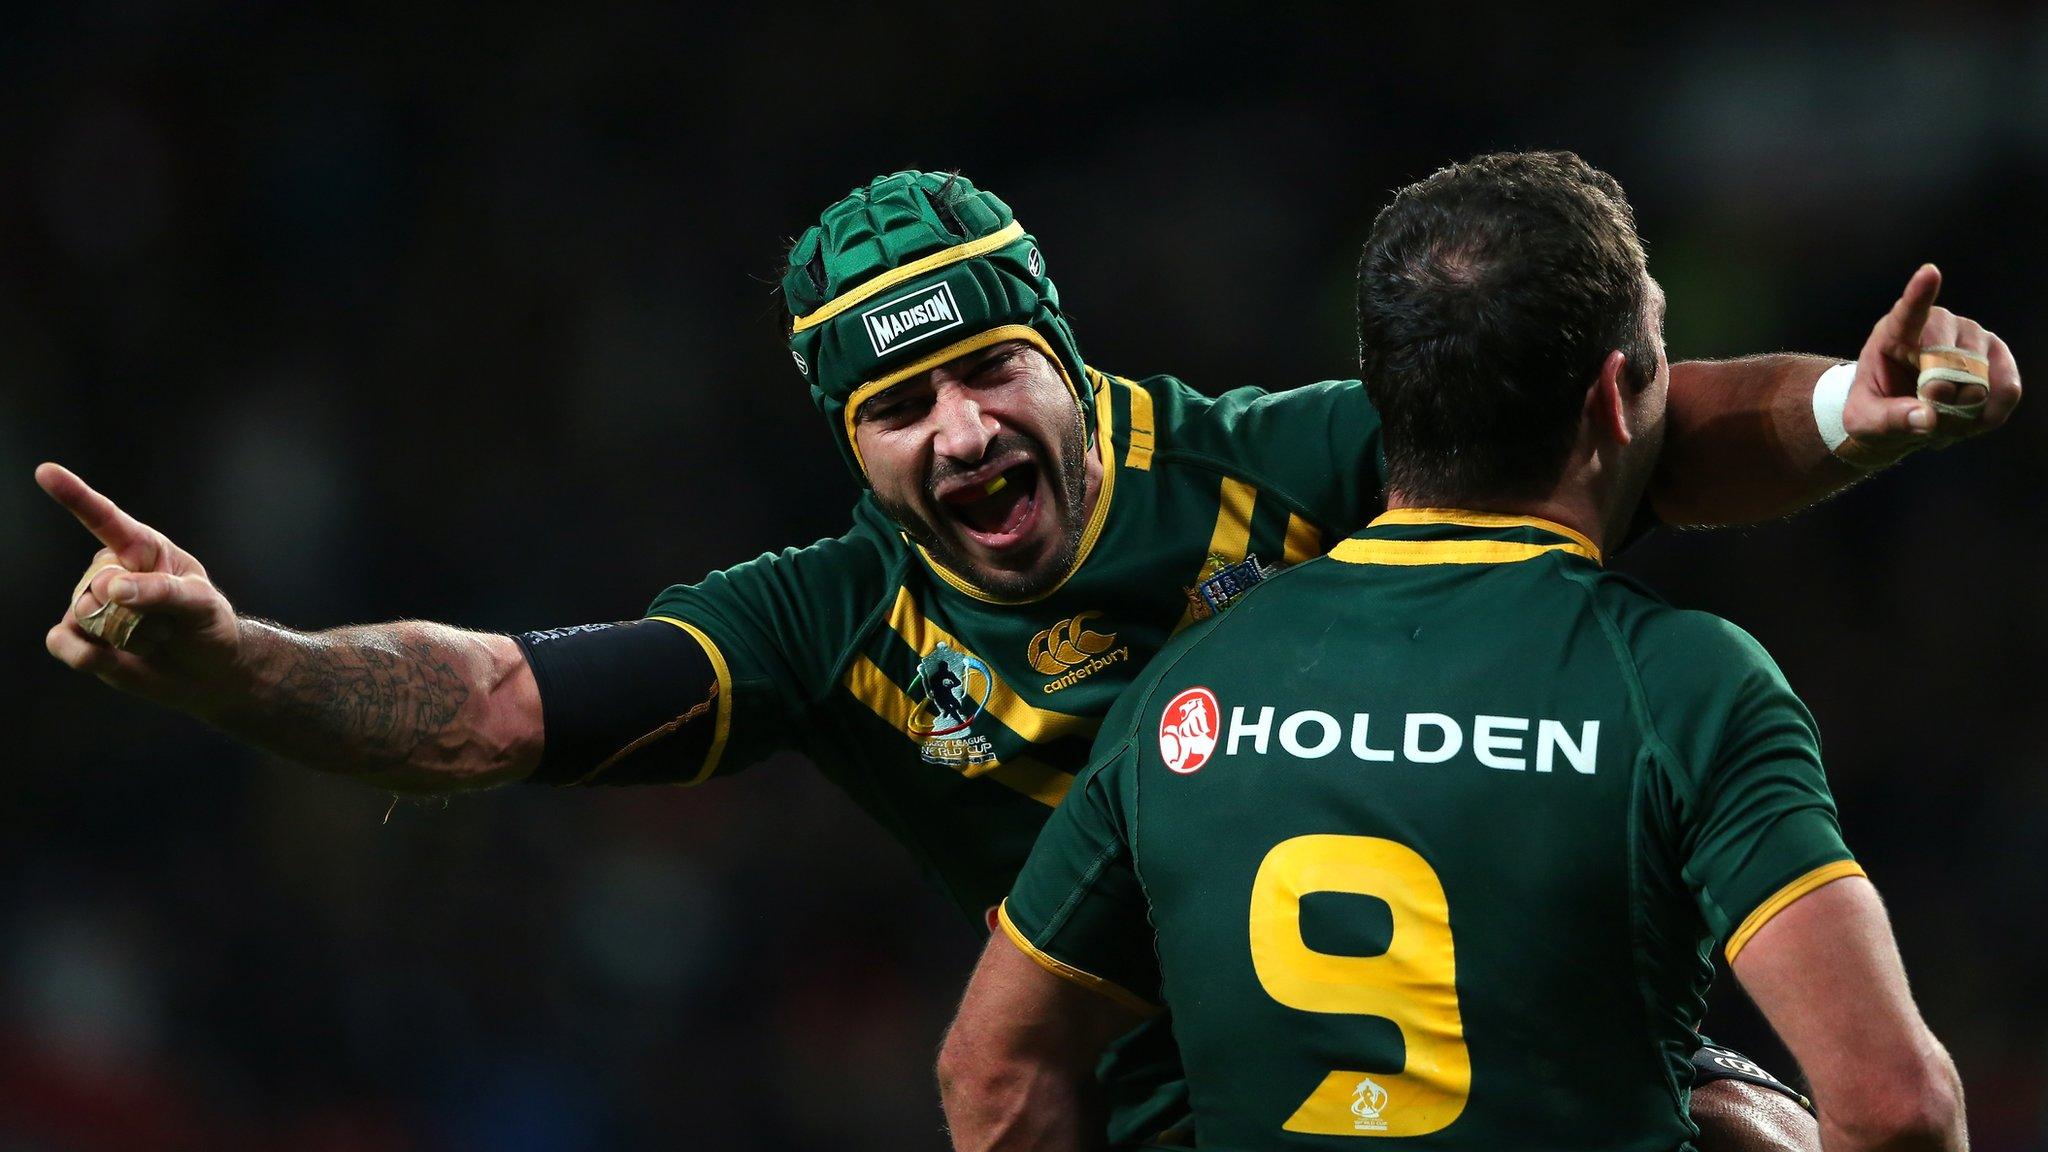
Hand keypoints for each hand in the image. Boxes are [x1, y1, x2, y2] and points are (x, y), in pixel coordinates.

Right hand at [39, 462, 245, 709]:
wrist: (205, 670)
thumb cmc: (207, 626)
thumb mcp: (201, 605)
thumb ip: (163, 592)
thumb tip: (112, 589)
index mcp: (141, 548)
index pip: (105, 519)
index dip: (75, 495)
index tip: (46, 471)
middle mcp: (109, 571)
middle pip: (97, 586)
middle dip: (136, 615)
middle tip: (166, 625)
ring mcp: (90, 604)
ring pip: (84, 617)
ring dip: (126, 638)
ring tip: (151, 638)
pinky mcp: (78, 636)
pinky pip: (62, 642)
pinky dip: (86, 655)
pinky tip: (111, 656)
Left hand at [1838, 264, 2020, 466]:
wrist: (1903, 411)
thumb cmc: (1876, 407)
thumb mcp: (1865, 419)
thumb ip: (1889, 419)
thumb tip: (1927, 418)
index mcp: (1896, 332)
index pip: (1909, 311)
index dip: (1920, 293)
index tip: (1929, 273)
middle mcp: (1940, 325)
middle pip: (1951, 362)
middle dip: (1939, 400)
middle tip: (1923, 415)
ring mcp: (1973, 337)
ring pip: (1981, 380)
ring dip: (1962, 413)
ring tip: (1940, 420)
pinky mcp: (1998, 357)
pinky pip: (2007, 390)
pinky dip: (1988, 415)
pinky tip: (1967, 420)